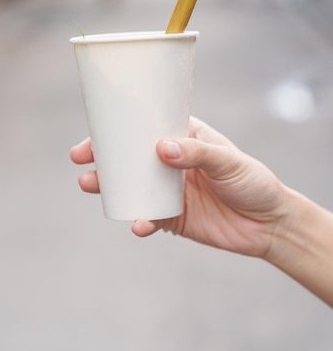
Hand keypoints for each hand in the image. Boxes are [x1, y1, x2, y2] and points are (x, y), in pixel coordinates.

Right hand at [70, 117, 287, 258]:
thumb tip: (162, 149)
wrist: (269, 224)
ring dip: (109, 187)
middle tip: (81, 160)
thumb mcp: (228, 160)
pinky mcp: (172, 217)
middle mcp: (171, 161)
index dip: (118, 128)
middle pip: (129, 156)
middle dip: (102, 157)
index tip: (95, 133)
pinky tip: (138, 225)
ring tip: (91, 185)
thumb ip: (197, 154)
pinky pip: (148, 216)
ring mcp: (168, 190)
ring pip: (130, 186)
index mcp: (183, 136)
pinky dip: (139, 220)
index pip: (145, 126)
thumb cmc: (252, 181)